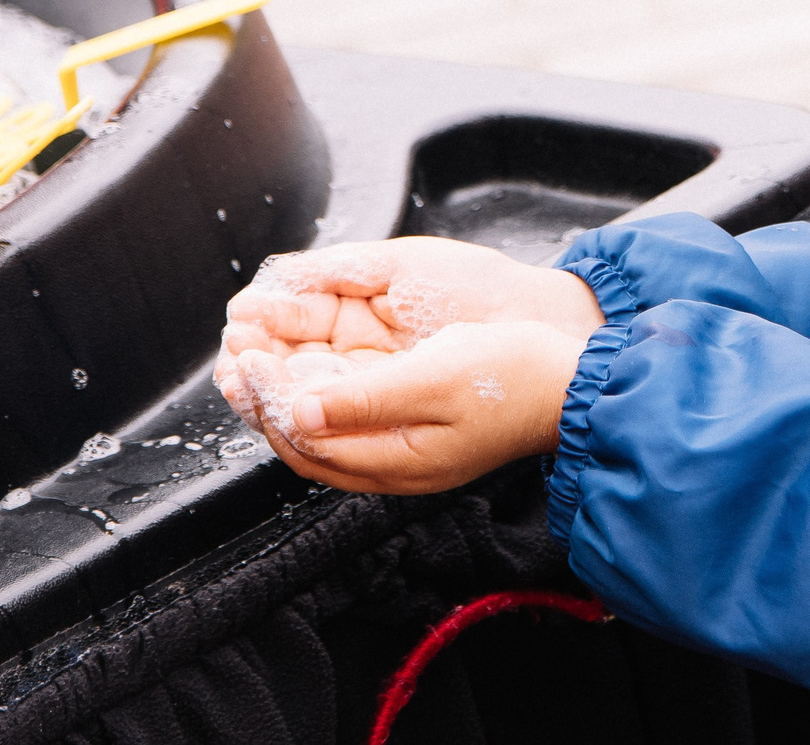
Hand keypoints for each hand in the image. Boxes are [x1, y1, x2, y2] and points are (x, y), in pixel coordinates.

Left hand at [233, 320, 583, 494]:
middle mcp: (392, 462)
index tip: (245, 355)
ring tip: (256, 348)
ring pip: (322, 425)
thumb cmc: (517, 377)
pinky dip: (318, 384)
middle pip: (305, 439)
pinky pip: (347, 411)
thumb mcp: (438, 378)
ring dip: (285, 388)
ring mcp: (402, 445)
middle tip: (235, 349)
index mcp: (397, 461)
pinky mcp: (413, 423)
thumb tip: (304, 411)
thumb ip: (368, 398)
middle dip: (264, 396)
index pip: (307, 440)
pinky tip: (306, 354)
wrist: (573, 382)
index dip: (267, 399)